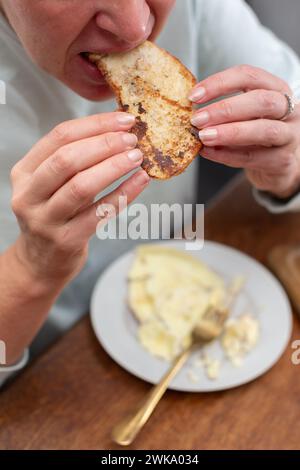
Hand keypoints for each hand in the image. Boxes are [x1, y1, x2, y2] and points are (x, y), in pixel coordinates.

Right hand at [10, 112, 148, 282]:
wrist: (41, 263)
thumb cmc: (55, 216)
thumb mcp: (52, 186)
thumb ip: (74, 161)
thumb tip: (119, 131)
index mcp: (24, 172)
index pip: (59, 137)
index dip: (95, 124)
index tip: (124, 120)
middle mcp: (28, 195)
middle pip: (67, 159)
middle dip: (104, 144)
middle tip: (132, 140)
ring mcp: (44, 220)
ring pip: (81, 186)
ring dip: (114, 167)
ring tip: (138, 157)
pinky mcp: (65, 241)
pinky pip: (99, 213)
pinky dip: (123, 194)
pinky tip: (141, 181)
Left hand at [189, 64, 299, 198]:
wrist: (278, 166)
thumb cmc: (257, 135)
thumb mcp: (246, 115)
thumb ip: (225, 110)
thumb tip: (192, 111)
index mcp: (276, 89)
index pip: (249, 76)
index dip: (220, 83)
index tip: (194, 96)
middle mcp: (289, 109)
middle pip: (261, 101)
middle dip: (225, 110)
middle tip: (198, 119)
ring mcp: (289, 136)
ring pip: (263, 130)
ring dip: (229, 133)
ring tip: (204, 137)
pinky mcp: (283, 161)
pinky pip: (254, 157)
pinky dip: (228, 155)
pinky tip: (209, 152)